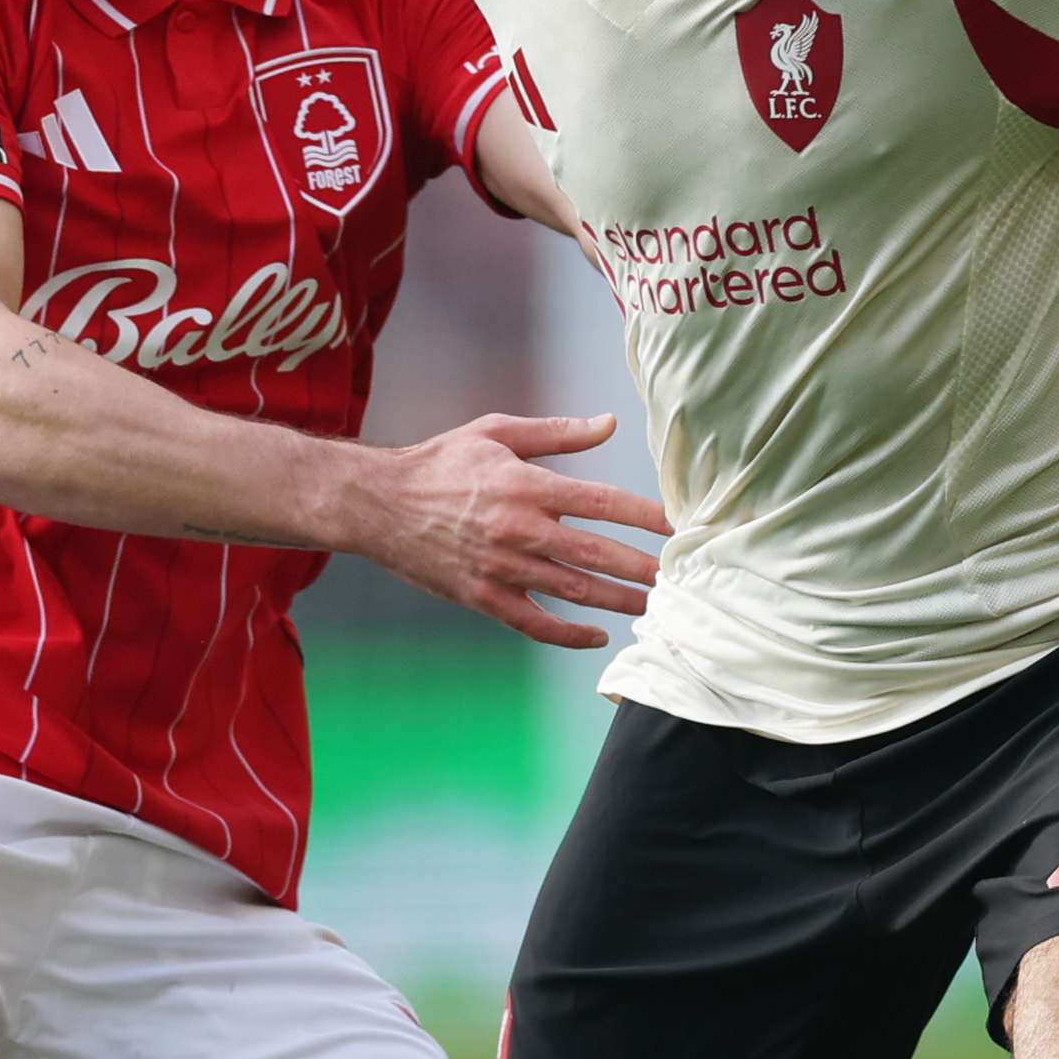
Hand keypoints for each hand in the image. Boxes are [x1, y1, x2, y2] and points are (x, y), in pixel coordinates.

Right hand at [343, 413, 673, 649]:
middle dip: (643, 568)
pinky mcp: (483, 597)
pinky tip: (597, 636)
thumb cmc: (440, 462)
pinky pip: (535, 623)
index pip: (602, 502)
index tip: (678, 526)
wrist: (378, 504)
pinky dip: (569, 634)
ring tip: (653, 607)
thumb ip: (557, 433)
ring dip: (619, 602)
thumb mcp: (496, 432)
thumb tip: (609, 422)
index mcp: (527, 486)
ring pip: (574, 592)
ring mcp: (502, 569)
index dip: (645, 516)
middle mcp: (520, 530)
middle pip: (597, 554)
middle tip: (680, 578)